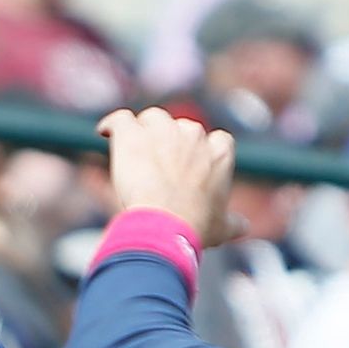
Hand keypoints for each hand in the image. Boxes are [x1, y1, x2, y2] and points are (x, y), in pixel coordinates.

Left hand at [97, 107, 237, 246]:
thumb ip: (233, 223)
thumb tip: (243, 227)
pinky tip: (105, 132)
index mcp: (219, 152)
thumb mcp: (221, 227)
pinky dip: (113, 125)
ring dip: (142, 131)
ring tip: (133, 151)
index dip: (200, 150)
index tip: (190, 165)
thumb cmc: (195, 227)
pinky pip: (121, 119)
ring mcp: (162, 130)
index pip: (215, 139)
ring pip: (151, 119)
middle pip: (179, 127)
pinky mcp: (132, 134)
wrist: (165, 224)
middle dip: (169, 142)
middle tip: (156, 166)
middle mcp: (193, 134)